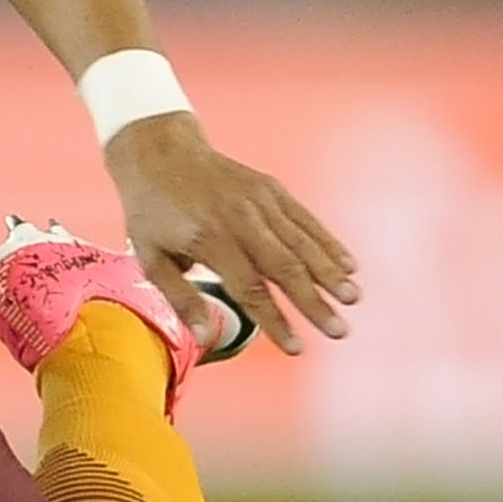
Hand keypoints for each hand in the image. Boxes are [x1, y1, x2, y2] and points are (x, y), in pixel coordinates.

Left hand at [102, 114, 356, 355]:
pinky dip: (327, 242)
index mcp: (209, 240)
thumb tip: (205, 338)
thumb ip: (180, 298)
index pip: (249, 290)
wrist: (160, 152)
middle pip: (284, 268)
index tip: (297, 349)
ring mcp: (259, 201)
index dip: (275, 321)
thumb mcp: (149, 257)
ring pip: (301, 243)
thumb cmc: (152, 212)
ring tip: (352, 299)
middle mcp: (240, 220)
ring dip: (329, 273)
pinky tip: (348, 265)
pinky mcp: (271, 189)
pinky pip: (304, 219)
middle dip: (314, 302)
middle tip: (339, 332)